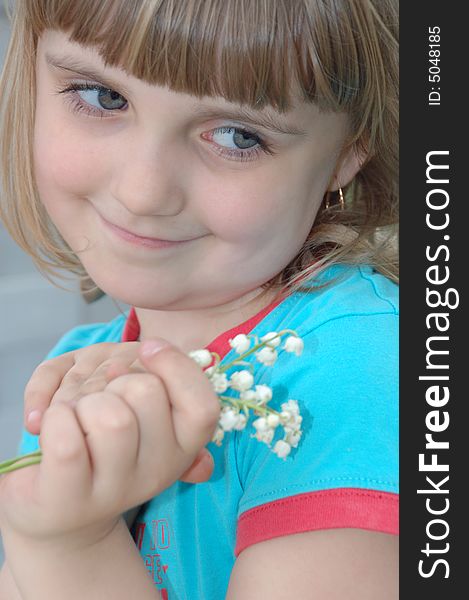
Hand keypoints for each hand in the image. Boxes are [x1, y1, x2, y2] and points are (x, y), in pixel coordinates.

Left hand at [23, 341, 214, 482]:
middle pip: (146, 391)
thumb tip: (151, 350)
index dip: (177, 366)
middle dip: (113, 378)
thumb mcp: (137, 410)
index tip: (147, 349)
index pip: (204, 406)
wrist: (57, 510)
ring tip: (74, 417)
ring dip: (80, 401)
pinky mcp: (68, 499)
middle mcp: (157, 472)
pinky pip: (67, 441)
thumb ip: (156, 377)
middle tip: (100, 398)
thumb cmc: (99, 444)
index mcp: (181, 448)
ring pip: (109, 417)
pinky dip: (50, 417)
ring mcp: (115, 490)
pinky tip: (44, 426)